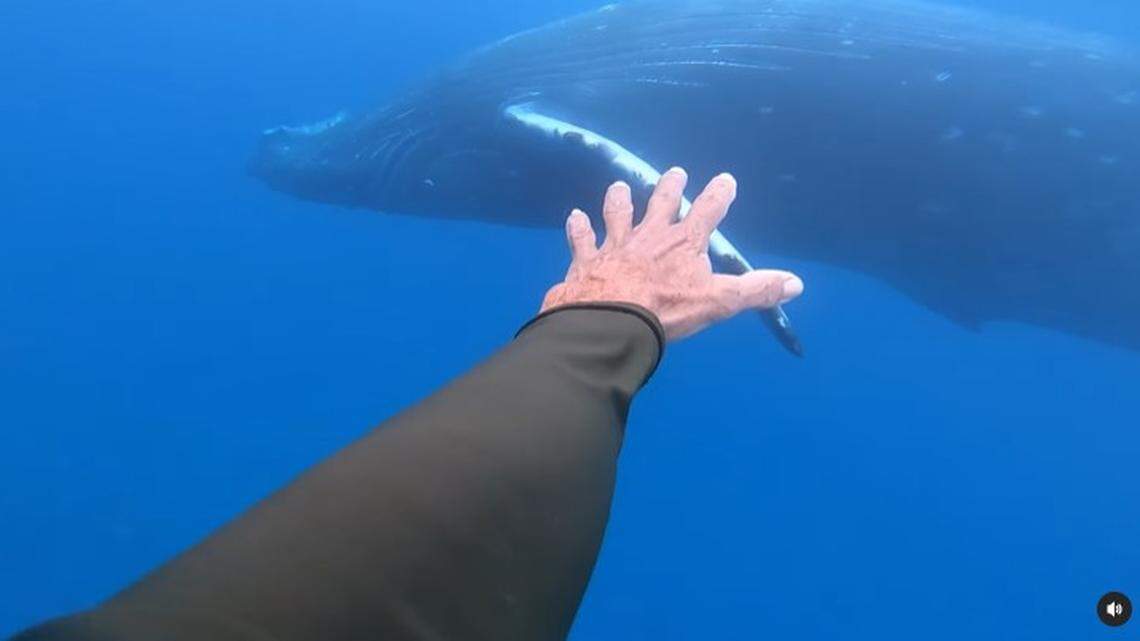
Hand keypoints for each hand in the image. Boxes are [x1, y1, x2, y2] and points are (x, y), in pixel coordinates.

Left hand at [542, 168, 804, 340]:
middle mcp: (650, 236)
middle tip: (675, 172)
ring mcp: (616, 245)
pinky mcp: (587, 260)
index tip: (726, 179)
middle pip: (662, 205)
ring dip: (620, 201)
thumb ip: (756, 290)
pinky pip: (582, 240)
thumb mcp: (719, 302)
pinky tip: (573, 217)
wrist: (609, 320)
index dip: (718, 196)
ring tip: (619, 186)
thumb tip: (795, 283)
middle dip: (670, 189)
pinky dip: (578, 229)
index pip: (708, 212)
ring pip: (618, 215)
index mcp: (684, 243)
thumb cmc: (666, 309)